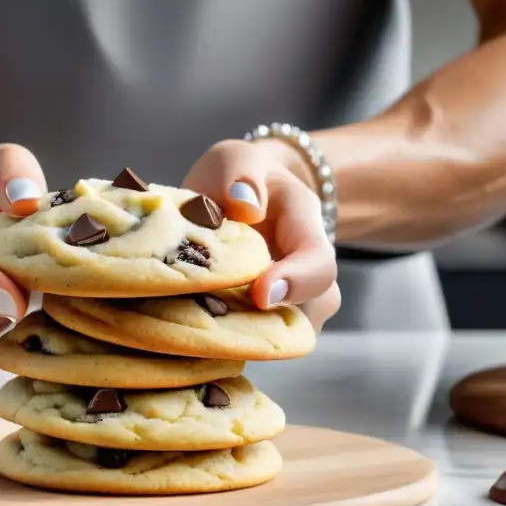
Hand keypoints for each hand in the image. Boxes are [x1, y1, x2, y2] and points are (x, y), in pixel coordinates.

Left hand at [182, 139, 339, 328]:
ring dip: (236, 334)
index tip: (261, 293)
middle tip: (203, 312)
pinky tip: (186, 325)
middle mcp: (308, 280)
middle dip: (257, 321)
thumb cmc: (238, 180)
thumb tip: (244, 206)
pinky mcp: (262, 328)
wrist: (242, 204)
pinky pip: (249, 346)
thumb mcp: (237, 160)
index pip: (319, 266)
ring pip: (274, 339)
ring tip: (188, 316)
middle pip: (301, 315)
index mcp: (307, 232)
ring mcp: (289, 308)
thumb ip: (241, 173)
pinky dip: (222, 339)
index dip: (296, 283)